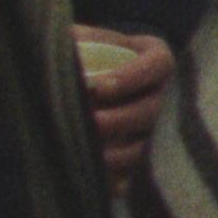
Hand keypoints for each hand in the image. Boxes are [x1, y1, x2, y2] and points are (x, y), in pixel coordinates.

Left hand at [77, 27, 175, 202]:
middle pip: (147, 112)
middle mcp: (164, 96)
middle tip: (89, 123)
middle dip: (118, 120)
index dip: (127, 79)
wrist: (110, 79)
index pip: (151, 68)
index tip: (96, 87)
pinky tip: (94, 180)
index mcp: (157, 61)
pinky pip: (135, 174)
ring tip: (88, 155)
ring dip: (117, 155)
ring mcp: (158, 130)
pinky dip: (116, 180)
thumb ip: (77, 39)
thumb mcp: (91, 37)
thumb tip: (52, 46)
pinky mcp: (145, 157)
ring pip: (144, 147)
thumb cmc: (96, 52)